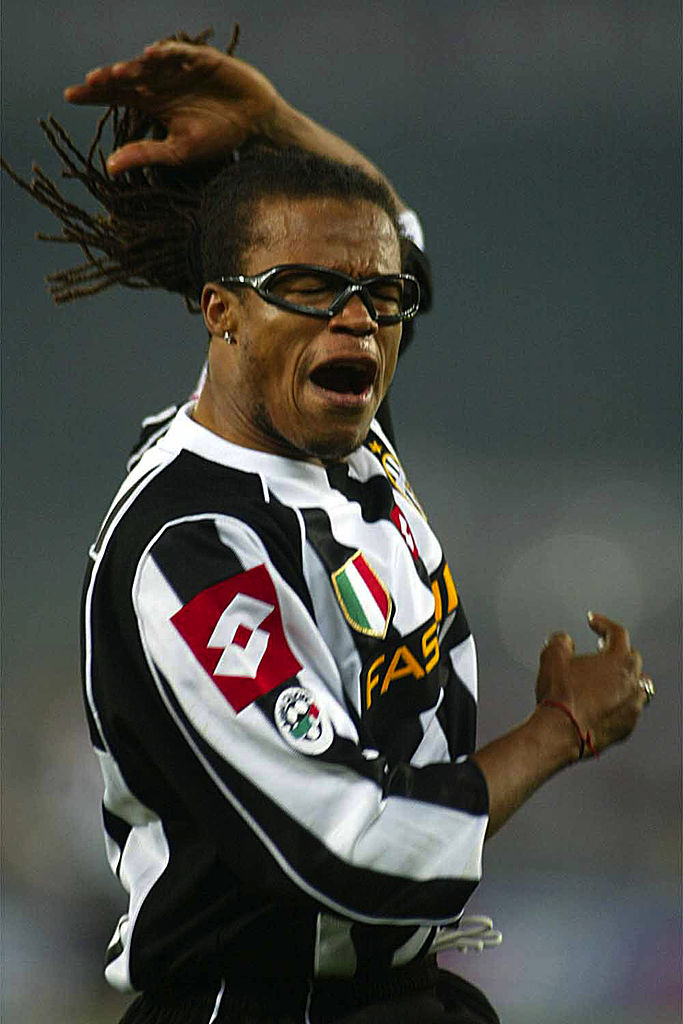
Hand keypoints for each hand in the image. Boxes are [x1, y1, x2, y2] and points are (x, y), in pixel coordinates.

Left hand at [64, 41, 283, 174]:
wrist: (256, 125)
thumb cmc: (219, 139)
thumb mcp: (178, 152)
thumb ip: (146, 154)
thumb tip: (109, 167)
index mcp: (153, 103)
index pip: (116, 95)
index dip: (94, 94)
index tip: (69, 96)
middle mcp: (161, 83)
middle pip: (127, 76)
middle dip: (109, 79)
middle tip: (91, 83)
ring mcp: (179, 69)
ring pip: (148, 64)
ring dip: (132, 66)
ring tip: (116, 74)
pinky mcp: (200, 59)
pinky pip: (179, 53)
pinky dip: (166, 53)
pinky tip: (152, 55)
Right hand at [536, 612, 649, 756]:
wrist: (560, 732)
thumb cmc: (560, 695)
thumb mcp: (552, 656)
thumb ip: (561, 641)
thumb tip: (563, 640)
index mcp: (618, 660)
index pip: (617, 633)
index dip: (603, 623)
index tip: (593, 621)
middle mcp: (632, 682)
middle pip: (632, 658)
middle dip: (616, 650)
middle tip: (601, 647)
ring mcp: (632, 706)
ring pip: (638, 686)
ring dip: (624, 678)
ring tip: (610, 678)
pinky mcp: (626, 727)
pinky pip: (630, 709)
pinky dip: (620, 703)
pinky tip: (606, 703)